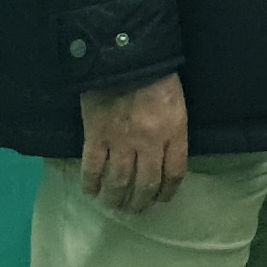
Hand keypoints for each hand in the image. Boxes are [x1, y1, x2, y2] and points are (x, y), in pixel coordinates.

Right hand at [78, 74, 187, 213]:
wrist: (123, 55)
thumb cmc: (156, 77)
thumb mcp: (176, 105)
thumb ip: (173, 133)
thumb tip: (166, 160)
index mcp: (173, 132)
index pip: (174, 173)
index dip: (167, 192)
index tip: (161, 200)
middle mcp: (149, 143)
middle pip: (146, 184)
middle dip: (140, 202)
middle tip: (134, 210)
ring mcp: (121, 141)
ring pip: (119, 181)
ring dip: (116, 198)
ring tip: (113, 205)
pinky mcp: (96, 135)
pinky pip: (92, 167)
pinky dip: (90, 183)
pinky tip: (91, 191)